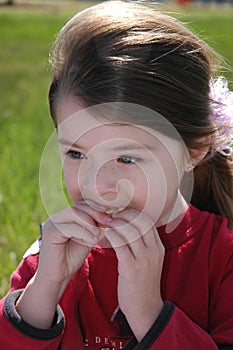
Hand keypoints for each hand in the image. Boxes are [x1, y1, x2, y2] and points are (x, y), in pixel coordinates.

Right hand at [16, 202, 109, 328]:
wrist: (57, 277)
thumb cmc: (72, 258)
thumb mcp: (88, 239)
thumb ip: (96, 227)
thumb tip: (111, 216)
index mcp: (66, 216)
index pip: (83, 204)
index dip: (98, 207)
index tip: (112, 213)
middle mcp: (58, 217)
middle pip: (79, 206)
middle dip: (96, 212)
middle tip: (108, 221)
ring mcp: (52, 223)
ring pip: (75, 213)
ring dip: (90, 222)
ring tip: (99, 233)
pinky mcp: (50, 232)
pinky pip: (69, 227)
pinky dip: (84, 232)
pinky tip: (92, 239)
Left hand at [104, 208, 164, 340]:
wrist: (146, 309)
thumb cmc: (142, 282)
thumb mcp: (147, 260)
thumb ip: (141, 244)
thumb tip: (127, 226)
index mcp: (158, 247)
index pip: (147, 220)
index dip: (132, 212)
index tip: (120, 210)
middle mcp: (154, 251)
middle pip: (140, 222)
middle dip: (124, 214)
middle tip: (111, 214)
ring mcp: (144, 260)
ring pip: (130, 231)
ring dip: (116, 223)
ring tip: (106, 222)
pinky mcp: (132, 269)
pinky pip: (121, 245)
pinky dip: (111, 236)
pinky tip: (104, 234)